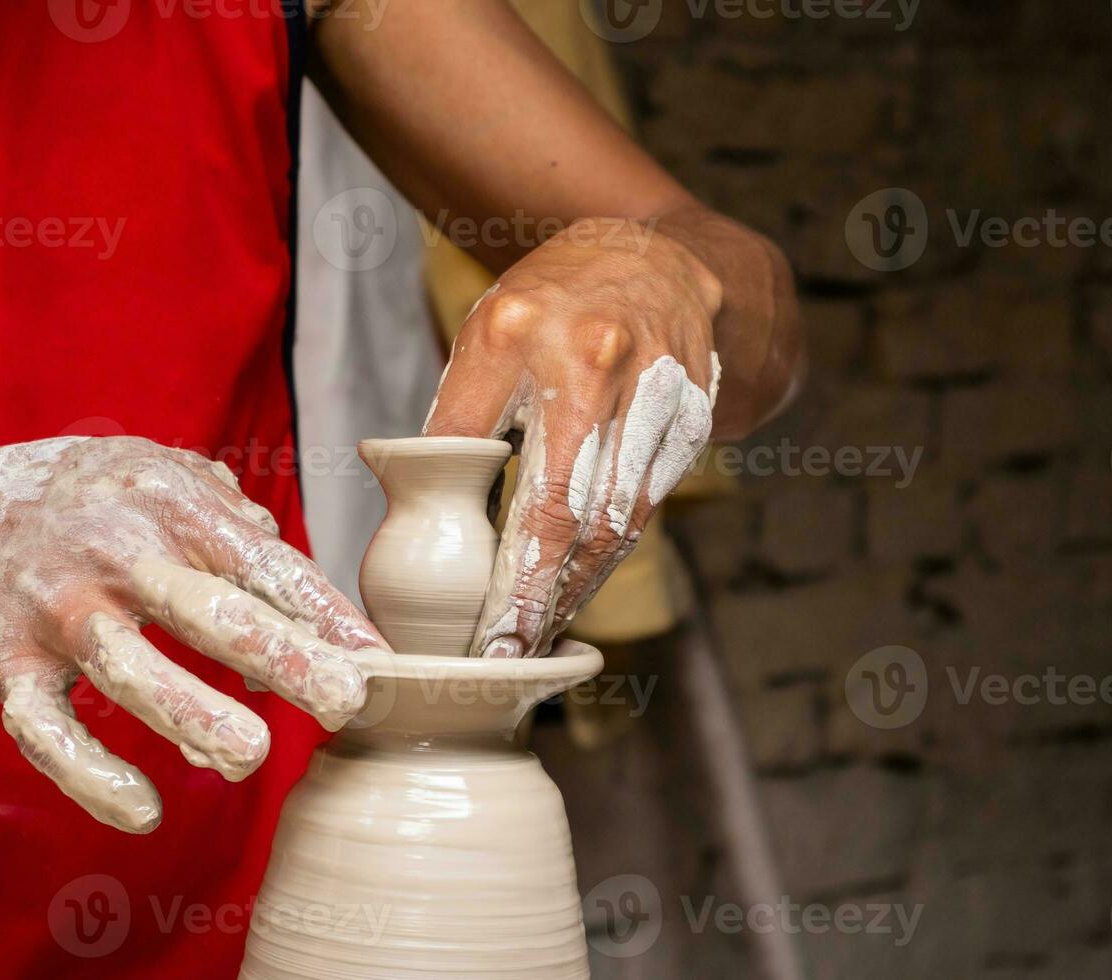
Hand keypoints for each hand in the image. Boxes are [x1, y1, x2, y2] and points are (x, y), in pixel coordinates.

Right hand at [0, 436, 387, 832]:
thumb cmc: (90, 497)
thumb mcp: (163, 475)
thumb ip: (236, 524)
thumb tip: (301, 592)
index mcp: (169, 503)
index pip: (262, 563)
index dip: (324, 613)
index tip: (378, 662)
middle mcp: (115, 553)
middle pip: (207, 611)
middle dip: (282, 657)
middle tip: (345, 702)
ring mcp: (58, 608)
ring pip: (130, 669)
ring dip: (191, 714)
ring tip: (251, 755)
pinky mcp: (7, 660)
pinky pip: (46, 728)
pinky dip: (88, 775)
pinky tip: (143, 810)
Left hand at [425, 218, 721, 657]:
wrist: (652, 257)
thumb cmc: (550, 304)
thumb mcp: (483, 338)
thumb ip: (455, 417)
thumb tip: (418, 503)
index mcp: (522, 332)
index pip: (504, 468)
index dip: (502, 562)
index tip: (483, 626)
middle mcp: (598, 359)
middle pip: (573, 507)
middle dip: (540, 594)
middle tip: (510, 651)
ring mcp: (657, 387)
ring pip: (619, 517)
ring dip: (577, 585)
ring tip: (537, 635)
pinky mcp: (693, 414)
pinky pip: (648, 503)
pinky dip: (610, 553)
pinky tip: (577, 586)